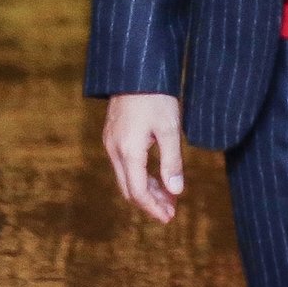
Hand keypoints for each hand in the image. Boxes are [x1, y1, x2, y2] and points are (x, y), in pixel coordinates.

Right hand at [102, 92, 184, 222]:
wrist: (136, 69)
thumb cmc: (156, 96)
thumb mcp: (169, 128)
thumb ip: (172, 162)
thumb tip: (176, 191)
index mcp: (128, 151)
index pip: (138, 192)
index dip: (153, 208)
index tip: (169, 217)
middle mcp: (114, 150)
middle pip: (129, 188)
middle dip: (150, 203)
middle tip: (170, 211)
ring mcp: (111, 142)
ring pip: (126, 177)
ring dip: (146, 189)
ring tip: (168, 196)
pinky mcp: (113, 134)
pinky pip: (124, 164)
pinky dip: (140, 175)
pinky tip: (156, 176)